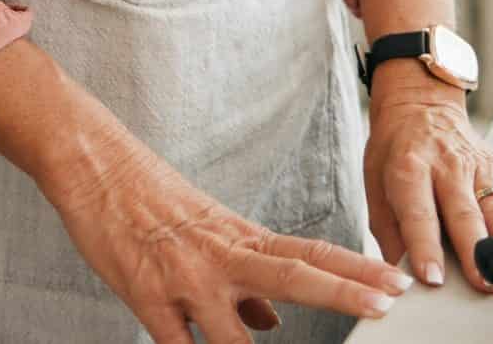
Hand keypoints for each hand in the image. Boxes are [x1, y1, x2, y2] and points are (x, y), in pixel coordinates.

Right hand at [41, 126, 408, 343]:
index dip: (356, 269)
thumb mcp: (210, 232)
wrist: (96, 166)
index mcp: (241, 239)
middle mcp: (222, 256)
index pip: (311, 254)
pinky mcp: (147, 299)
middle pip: (294, 275)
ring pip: (234, 337)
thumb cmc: (152, 201)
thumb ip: (246, 279)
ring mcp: (185, 279)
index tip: (396, 283)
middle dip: (344, 293)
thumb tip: (273, 323)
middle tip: (385, 305)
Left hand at [364, 78, 492, 291]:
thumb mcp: (375, 185)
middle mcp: (448, 167)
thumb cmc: (395, 152)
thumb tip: (401, 274)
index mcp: (409, 168)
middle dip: (475, 252)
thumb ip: (389, 232)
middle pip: (465, 214)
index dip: (425, 246)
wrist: (419, 108)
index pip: (418, 213)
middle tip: (483, 284)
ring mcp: (480, 169)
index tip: (432, 277)